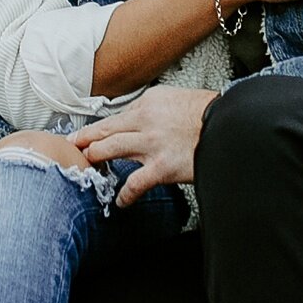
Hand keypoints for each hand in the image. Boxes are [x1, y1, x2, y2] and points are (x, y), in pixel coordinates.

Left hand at [75, 87, 216, 207]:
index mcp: (149, 103)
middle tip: (71, 147)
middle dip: (84, 140)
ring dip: (94, 158)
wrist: (231, 125)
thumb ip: (156, 110)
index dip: (97, 128)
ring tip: (85, 167)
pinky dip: (125, 195)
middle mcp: (145, 121)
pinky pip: (134, 183)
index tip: (85, 135)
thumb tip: (141, 120)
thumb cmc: (209, 114)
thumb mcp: (177, 100)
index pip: (116, 117)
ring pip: (110, 150)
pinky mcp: (161, 167)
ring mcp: (151, 144)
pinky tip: (121, 202)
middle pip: (104, 130)